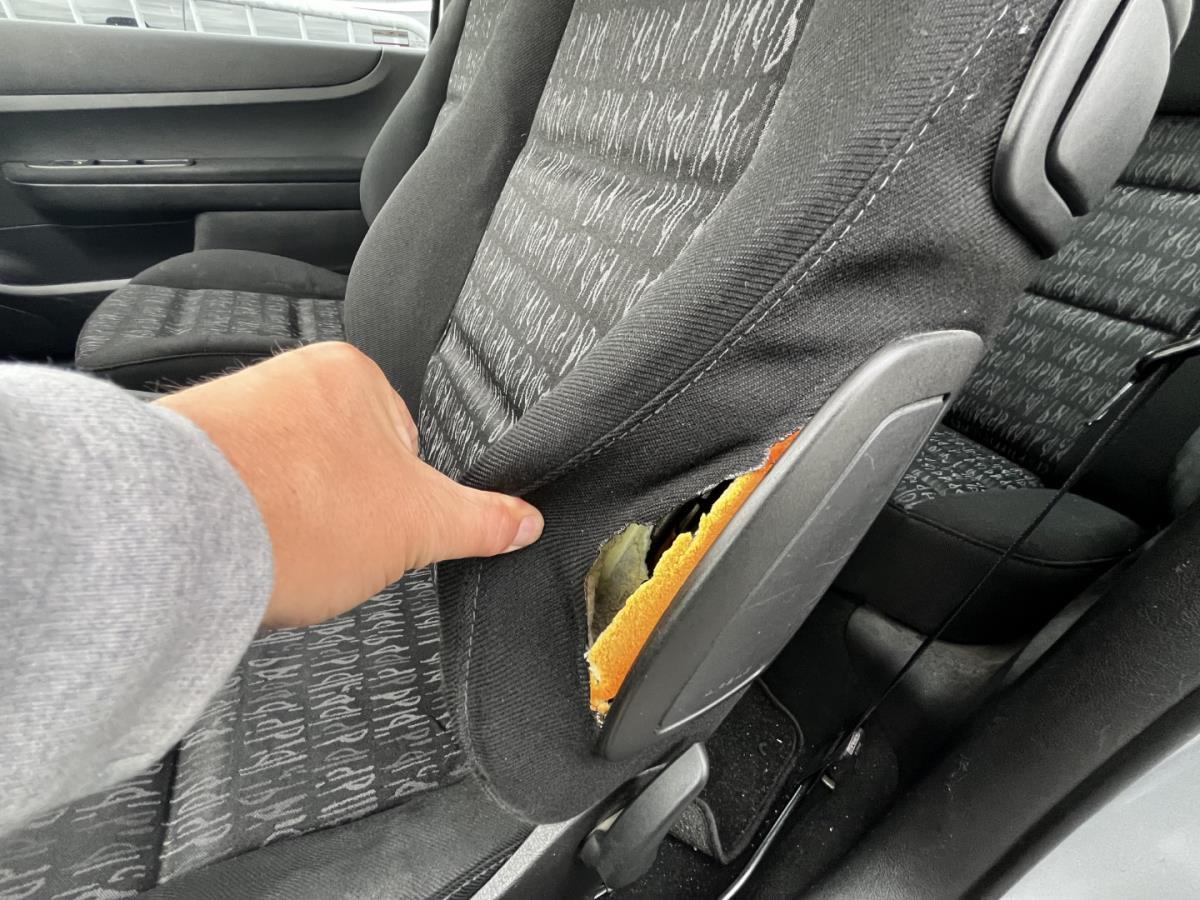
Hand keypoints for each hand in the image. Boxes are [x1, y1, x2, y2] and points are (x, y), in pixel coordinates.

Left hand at [156, 342, 542, 627]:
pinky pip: (238, 495)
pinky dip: (247, 526)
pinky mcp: (186, 453)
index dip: (399, 503)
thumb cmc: (294, 514)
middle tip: (330, 548)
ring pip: (288, 484)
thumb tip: (524, 521)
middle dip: (342, 513)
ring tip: (282, 555)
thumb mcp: (417, 526)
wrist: (176, 537)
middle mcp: (287, 378)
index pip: (402, 445)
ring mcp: (231, 413)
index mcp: (353, 375)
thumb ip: (479, 521)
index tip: (382, 531)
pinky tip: (245, 554)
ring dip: (292, 523)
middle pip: (343, 464)